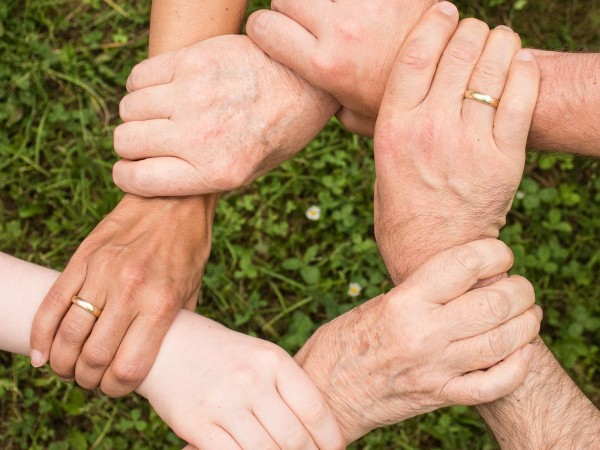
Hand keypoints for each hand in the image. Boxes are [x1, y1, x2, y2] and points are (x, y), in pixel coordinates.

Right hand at [30, 194, 214, 396]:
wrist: (173, 199)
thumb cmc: (188, 248)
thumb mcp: (192, 290)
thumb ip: (174, 326)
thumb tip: (157, 358)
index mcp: (161, 304)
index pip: (128, 367)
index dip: (117, 389)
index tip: (115, 388)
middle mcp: (130, 291)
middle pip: (93, 357)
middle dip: (88, 380)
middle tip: (90, 380)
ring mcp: (102, 273)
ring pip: (68, 335)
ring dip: (62, 363)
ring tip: (68, 368)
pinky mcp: (83, 258)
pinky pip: (52, 303)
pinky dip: (41, 335)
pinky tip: (42, 354)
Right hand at [112, 34, 337, 196]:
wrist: (306, 83)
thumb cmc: (278, 131)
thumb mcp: (249, 172)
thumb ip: (202, 178)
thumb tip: (153, 177)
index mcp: (216, 172)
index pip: (137, 179)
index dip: (127, 176)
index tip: (132, 169)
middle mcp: (200, 136)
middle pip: (125, 141)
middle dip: (131, 145)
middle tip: (150, 140)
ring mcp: (194, 96)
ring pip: (128, 108)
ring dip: (138, 114)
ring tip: (161, 113)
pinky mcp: (193, 61)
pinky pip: (139, 76)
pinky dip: (142, 85)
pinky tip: (164, 89)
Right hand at [137, 311, 344, 449]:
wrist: (168, 345)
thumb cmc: (224, 355)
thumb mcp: (260, 356)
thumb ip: (287, 387)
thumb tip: (317, 429)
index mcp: (272, 360)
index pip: (314, 409)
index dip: (330, 437)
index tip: (334, 449)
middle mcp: (251, 380)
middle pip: (294, 437)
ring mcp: (223, 403)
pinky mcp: (196, 424)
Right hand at [246, 0, 436, 135]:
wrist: (454, 83)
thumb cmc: (399, 102)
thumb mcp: (354, 116)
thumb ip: (323, 102)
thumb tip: (307, 95)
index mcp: (325, 66)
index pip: (263, 26)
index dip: (265, 29)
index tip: (276, 35)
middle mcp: (341, 30)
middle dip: (290, 8)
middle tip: (308, 23)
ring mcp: (368, 4)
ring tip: (338, 16)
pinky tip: (364, 11)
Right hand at [295, 239, 540, 442]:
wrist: (325, 393)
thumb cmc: (344, 342)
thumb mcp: (378, 304)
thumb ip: (421, 293)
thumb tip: (466, 279)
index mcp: (403, 303)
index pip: (464, 265)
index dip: (494, 252)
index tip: (500, 253)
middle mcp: (423, 334)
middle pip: (494, 303)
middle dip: (520, 290)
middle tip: (520, 286)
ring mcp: (435, 369)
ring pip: (503, 342)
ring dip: (527, 324)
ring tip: (529, 313)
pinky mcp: (440, 396)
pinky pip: (493, 385)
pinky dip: (518, 367)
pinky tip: (522, 351)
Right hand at [373, 6, 539, 282]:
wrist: (433, 252)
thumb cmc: (401, 206)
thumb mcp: (381, 159)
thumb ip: (384, 120)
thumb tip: (387, 84)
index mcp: (394, 127)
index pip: (416, 54)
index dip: (434, 22)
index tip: (444, 10)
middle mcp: (430, 129)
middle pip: (459, 52)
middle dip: (470, 30)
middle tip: (474, 31)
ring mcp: (469, 143)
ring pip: (493, 67)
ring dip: (500, 43)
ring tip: (499, 42)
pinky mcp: (504, 158)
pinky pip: (521, 97)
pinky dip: (524, 71)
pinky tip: (519, 64)